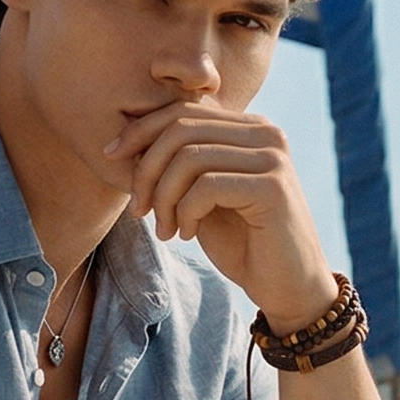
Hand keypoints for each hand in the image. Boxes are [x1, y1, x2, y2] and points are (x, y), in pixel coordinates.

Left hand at [104, 101, 336, 330]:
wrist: (289, 288)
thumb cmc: (244, 245)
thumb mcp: (203, 199)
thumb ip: (180, 167)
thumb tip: (129, 143)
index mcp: (249, 128)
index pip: (183, 111)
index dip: (140, 131)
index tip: (111, 157)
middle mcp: (265, 133)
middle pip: (181, 129)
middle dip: (146, 170)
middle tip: (138, 210)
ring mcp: (272, 157)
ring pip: (189, 158)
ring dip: (163, 198)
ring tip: (164, 229)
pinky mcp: (273, 187)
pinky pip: (206, 186)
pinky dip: (184, 212)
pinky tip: (186, 234)